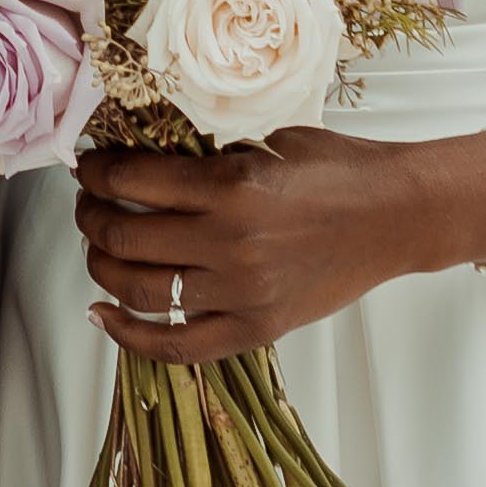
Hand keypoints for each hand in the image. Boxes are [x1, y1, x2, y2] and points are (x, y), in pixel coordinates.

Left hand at [78, 132, 485, 366]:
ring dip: (100, 266)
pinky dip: (128, 336)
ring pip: (138, 290)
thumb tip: (144, 160)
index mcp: (233, 185)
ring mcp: (242, 293)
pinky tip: (102, 315)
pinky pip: (175, 346)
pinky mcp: (256, 329)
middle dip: (91, 216)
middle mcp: (231, 243)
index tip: (87, 166)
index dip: (95, 173)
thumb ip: (209, 157)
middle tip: (88, 204)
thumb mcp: (269, 140)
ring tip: (97, 248)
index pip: (132, 181)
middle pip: (124, 236)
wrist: (398, 216)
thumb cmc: (340, 169)